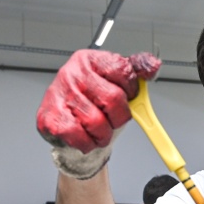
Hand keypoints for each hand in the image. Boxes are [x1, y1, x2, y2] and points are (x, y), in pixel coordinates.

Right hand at [36, 50, 160, 178]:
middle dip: (119, 117)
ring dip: (104, 135)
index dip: (132, 89)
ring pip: (97, 122)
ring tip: (99, 130)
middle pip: (113, 99)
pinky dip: (88, 143)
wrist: (68, 124)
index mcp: (91, 60)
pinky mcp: (51, 118)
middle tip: (112, 119)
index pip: (123, 70)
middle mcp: (73, 73)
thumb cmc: (94, 103)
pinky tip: (85, 136)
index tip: (128, 96)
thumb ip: (136, 71)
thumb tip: (152, 66)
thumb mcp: (117, 82)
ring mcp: (60, 95)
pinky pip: (81, 137)